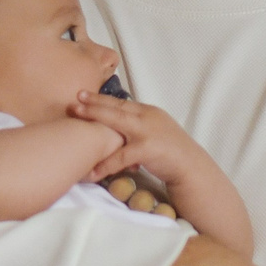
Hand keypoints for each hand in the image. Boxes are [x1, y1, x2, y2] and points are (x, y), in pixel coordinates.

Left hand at [69, 93, 209, 186]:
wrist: (191, 167)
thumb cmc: (171, 153)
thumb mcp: (155, 132)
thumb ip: (137, 127)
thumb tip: (116, 127)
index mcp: (148, 112)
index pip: (121, 102)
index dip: (101, 99)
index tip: (83, 93)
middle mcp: (147, 117)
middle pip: (116, 107)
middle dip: (93, 103)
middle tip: (74, 98)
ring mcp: (148, 132)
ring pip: (116, 122)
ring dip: (94, 119)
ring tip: (76, 118)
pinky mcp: (148, 149)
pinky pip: (121, 156)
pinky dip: (105, 164)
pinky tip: (92, 172)